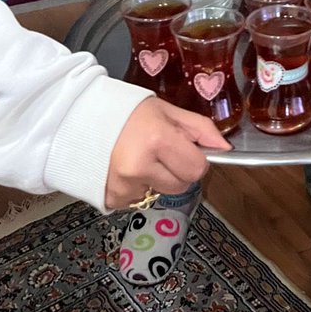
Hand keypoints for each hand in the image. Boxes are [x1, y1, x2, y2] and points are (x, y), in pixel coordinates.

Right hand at [104, 97, 230, 209]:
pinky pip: (139, 200)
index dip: (195, 159)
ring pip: (160, 194)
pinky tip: (127, 168)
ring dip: (156, 180)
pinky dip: (137, 188)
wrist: (84, 119)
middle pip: (182, 186)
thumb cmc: (129, 113)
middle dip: (178, 171)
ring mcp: (124, 186)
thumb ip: (200, 128)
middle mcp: (140, 167)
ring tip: (141, 157)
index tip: (185, 149)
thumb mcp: (168, 111)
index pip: (197, 169)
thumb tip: (226, 148)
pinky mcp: (112, 199)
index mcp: (158, 140)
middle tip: (162, 152)